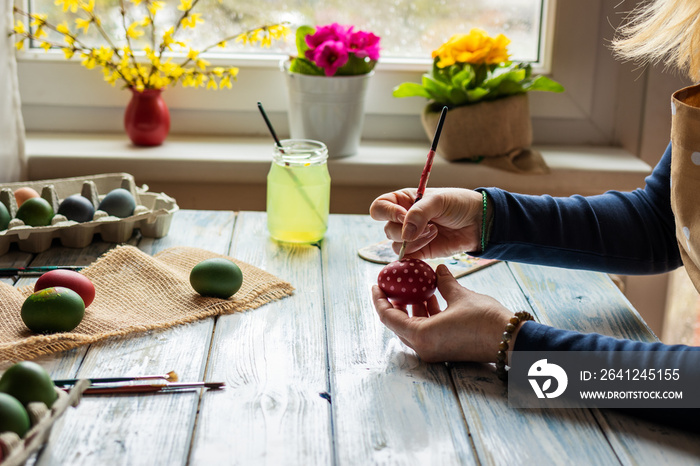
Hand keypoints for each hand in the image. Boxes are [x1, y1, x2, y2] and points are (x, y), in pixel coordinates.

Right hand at [369, 187, 483, 258]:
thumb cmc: (459, 204)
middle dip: (406, 230)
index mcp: (403, 201)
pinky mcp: (420, 252)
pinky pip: (407, 258)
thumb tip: (406, 233)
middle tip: (429, 225)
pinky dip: (415, 254)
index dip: (387, 213)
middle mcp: (403, 219)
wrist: (478, 222)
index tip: (404, 216)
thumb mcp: (439, 200)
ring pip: (396, 245)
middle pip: (387, 229)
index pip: (380, 207)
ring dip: (415, 241)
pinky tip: (431, 243)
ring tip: (435, 232)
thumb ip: (419, 213)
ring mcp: (411, 237)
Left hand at [371, 264, 514, 362]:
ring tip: (413, 288)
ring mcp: (434, 351)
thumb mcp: (460, 295)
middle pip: (397, 324)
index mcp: (421, 335)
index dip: (380, 299)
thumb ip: (443, 282)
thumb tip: (437, 269)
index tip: (375, 284)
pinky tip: (431, 297)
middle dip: (394, 303)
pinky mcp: (445, 349)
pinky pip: (426, 331)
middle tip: (392, 285)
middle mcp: (424, 347)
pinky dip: (424, 315)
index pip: (388, 317)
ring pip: (412, 327)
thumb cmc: (485, 319)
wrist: (512, 340)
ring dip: (411, 308)